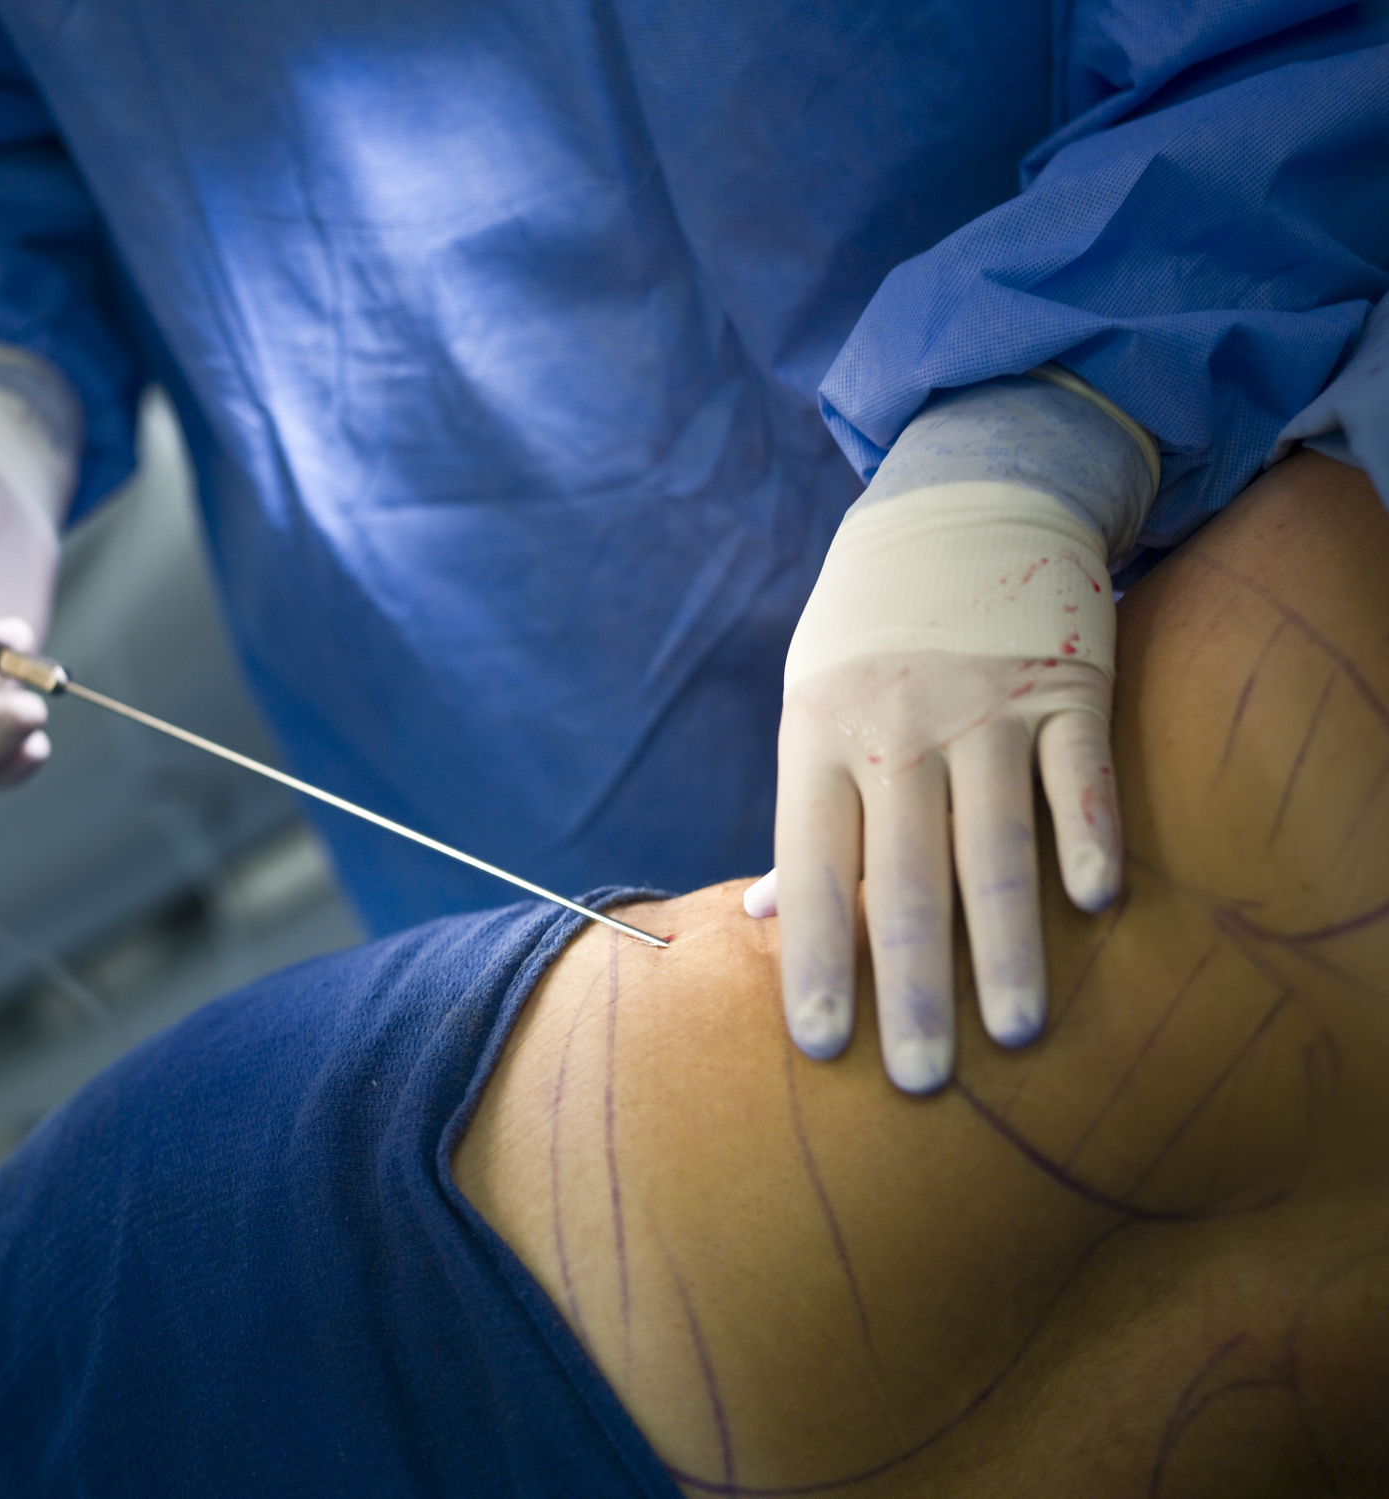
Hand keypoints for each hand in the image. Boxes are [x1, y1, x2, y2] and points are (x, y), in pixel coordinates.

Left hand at [773, 652, 1120, 1092]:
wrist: (960, 498)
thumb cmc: (869, 631)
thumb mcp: (811, 702)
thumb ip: (808, 813)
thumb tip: (769, 918)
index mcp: (819, 737)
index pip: (812, 870)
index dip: (817, 961)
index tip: (822, 1047)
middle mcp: (896, 729)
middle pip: (902, 880)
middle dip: (909, 990)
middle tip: (921, 1082)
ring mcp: (984, 706)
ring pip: (994, 845)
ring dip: (1005, 946)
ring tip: (1013, 1032)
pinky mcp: (1066, 684)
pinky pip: (1081, 776)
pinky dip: (1089, 839)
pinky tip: (1094, 907)